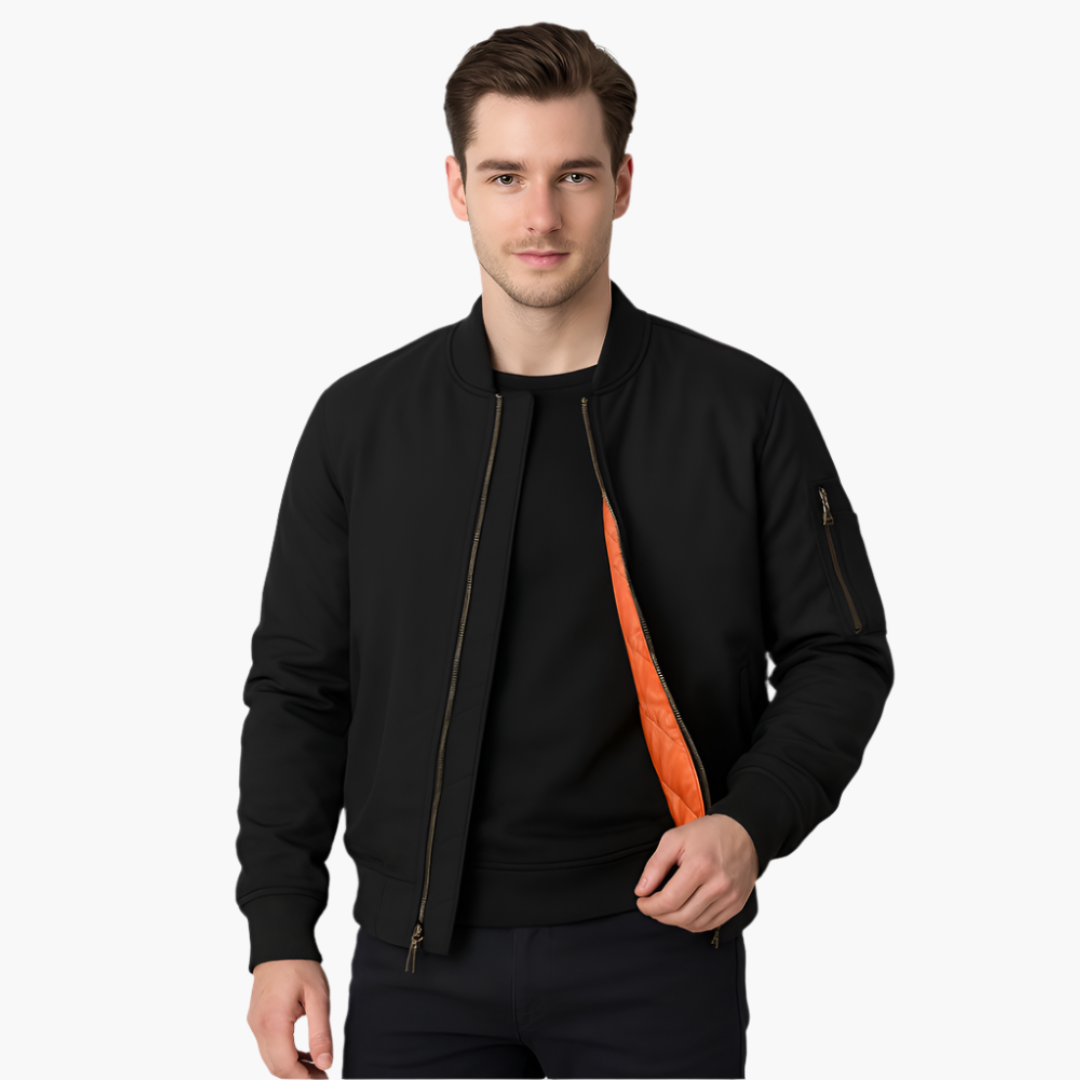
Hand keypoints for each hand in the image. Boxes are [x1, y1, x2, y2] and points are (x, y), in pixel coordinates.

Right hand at [247, 959, 332, 1078]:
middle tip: (323, 1075)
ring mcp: (254, 1023)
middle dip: (298, 1076)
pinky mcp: (256, 1019)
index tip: (324, 1079)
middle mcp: (258, 1027)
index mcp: (273, 1022)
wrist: (280, 944)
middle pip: (276, 1067)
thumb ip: (321, 1033)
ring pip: (270, 1059)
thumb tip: (325, 1064)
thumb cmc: (300, 966)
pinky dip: (284, 1055)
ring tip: (317, 1066)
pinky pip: (268, 1046)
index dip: (304, 1078)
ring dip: (292, 1067)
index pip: (285, 1066)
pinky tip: (304, 1053)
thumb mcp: (318, 997)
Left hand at [635, 813, 758, 932]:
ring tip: (666, 908)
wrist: (743, 833)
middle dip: (659, 915)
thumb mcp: (674, 839)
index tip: (641, 901)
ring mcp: (729, 898)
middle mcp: (718, 885)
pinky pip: (709, 925)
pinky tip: (684, 911)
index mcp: (700, 866)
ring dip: (675, 920)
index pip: (669, 901)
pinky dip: (692, 923)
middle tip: (650, 906)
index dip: (650, 906)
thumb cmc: (707, 833)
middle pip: (681, 916)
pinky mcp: (736, 905)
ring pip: (694, 924)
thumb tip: (641, 891)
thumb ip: (655, 866)